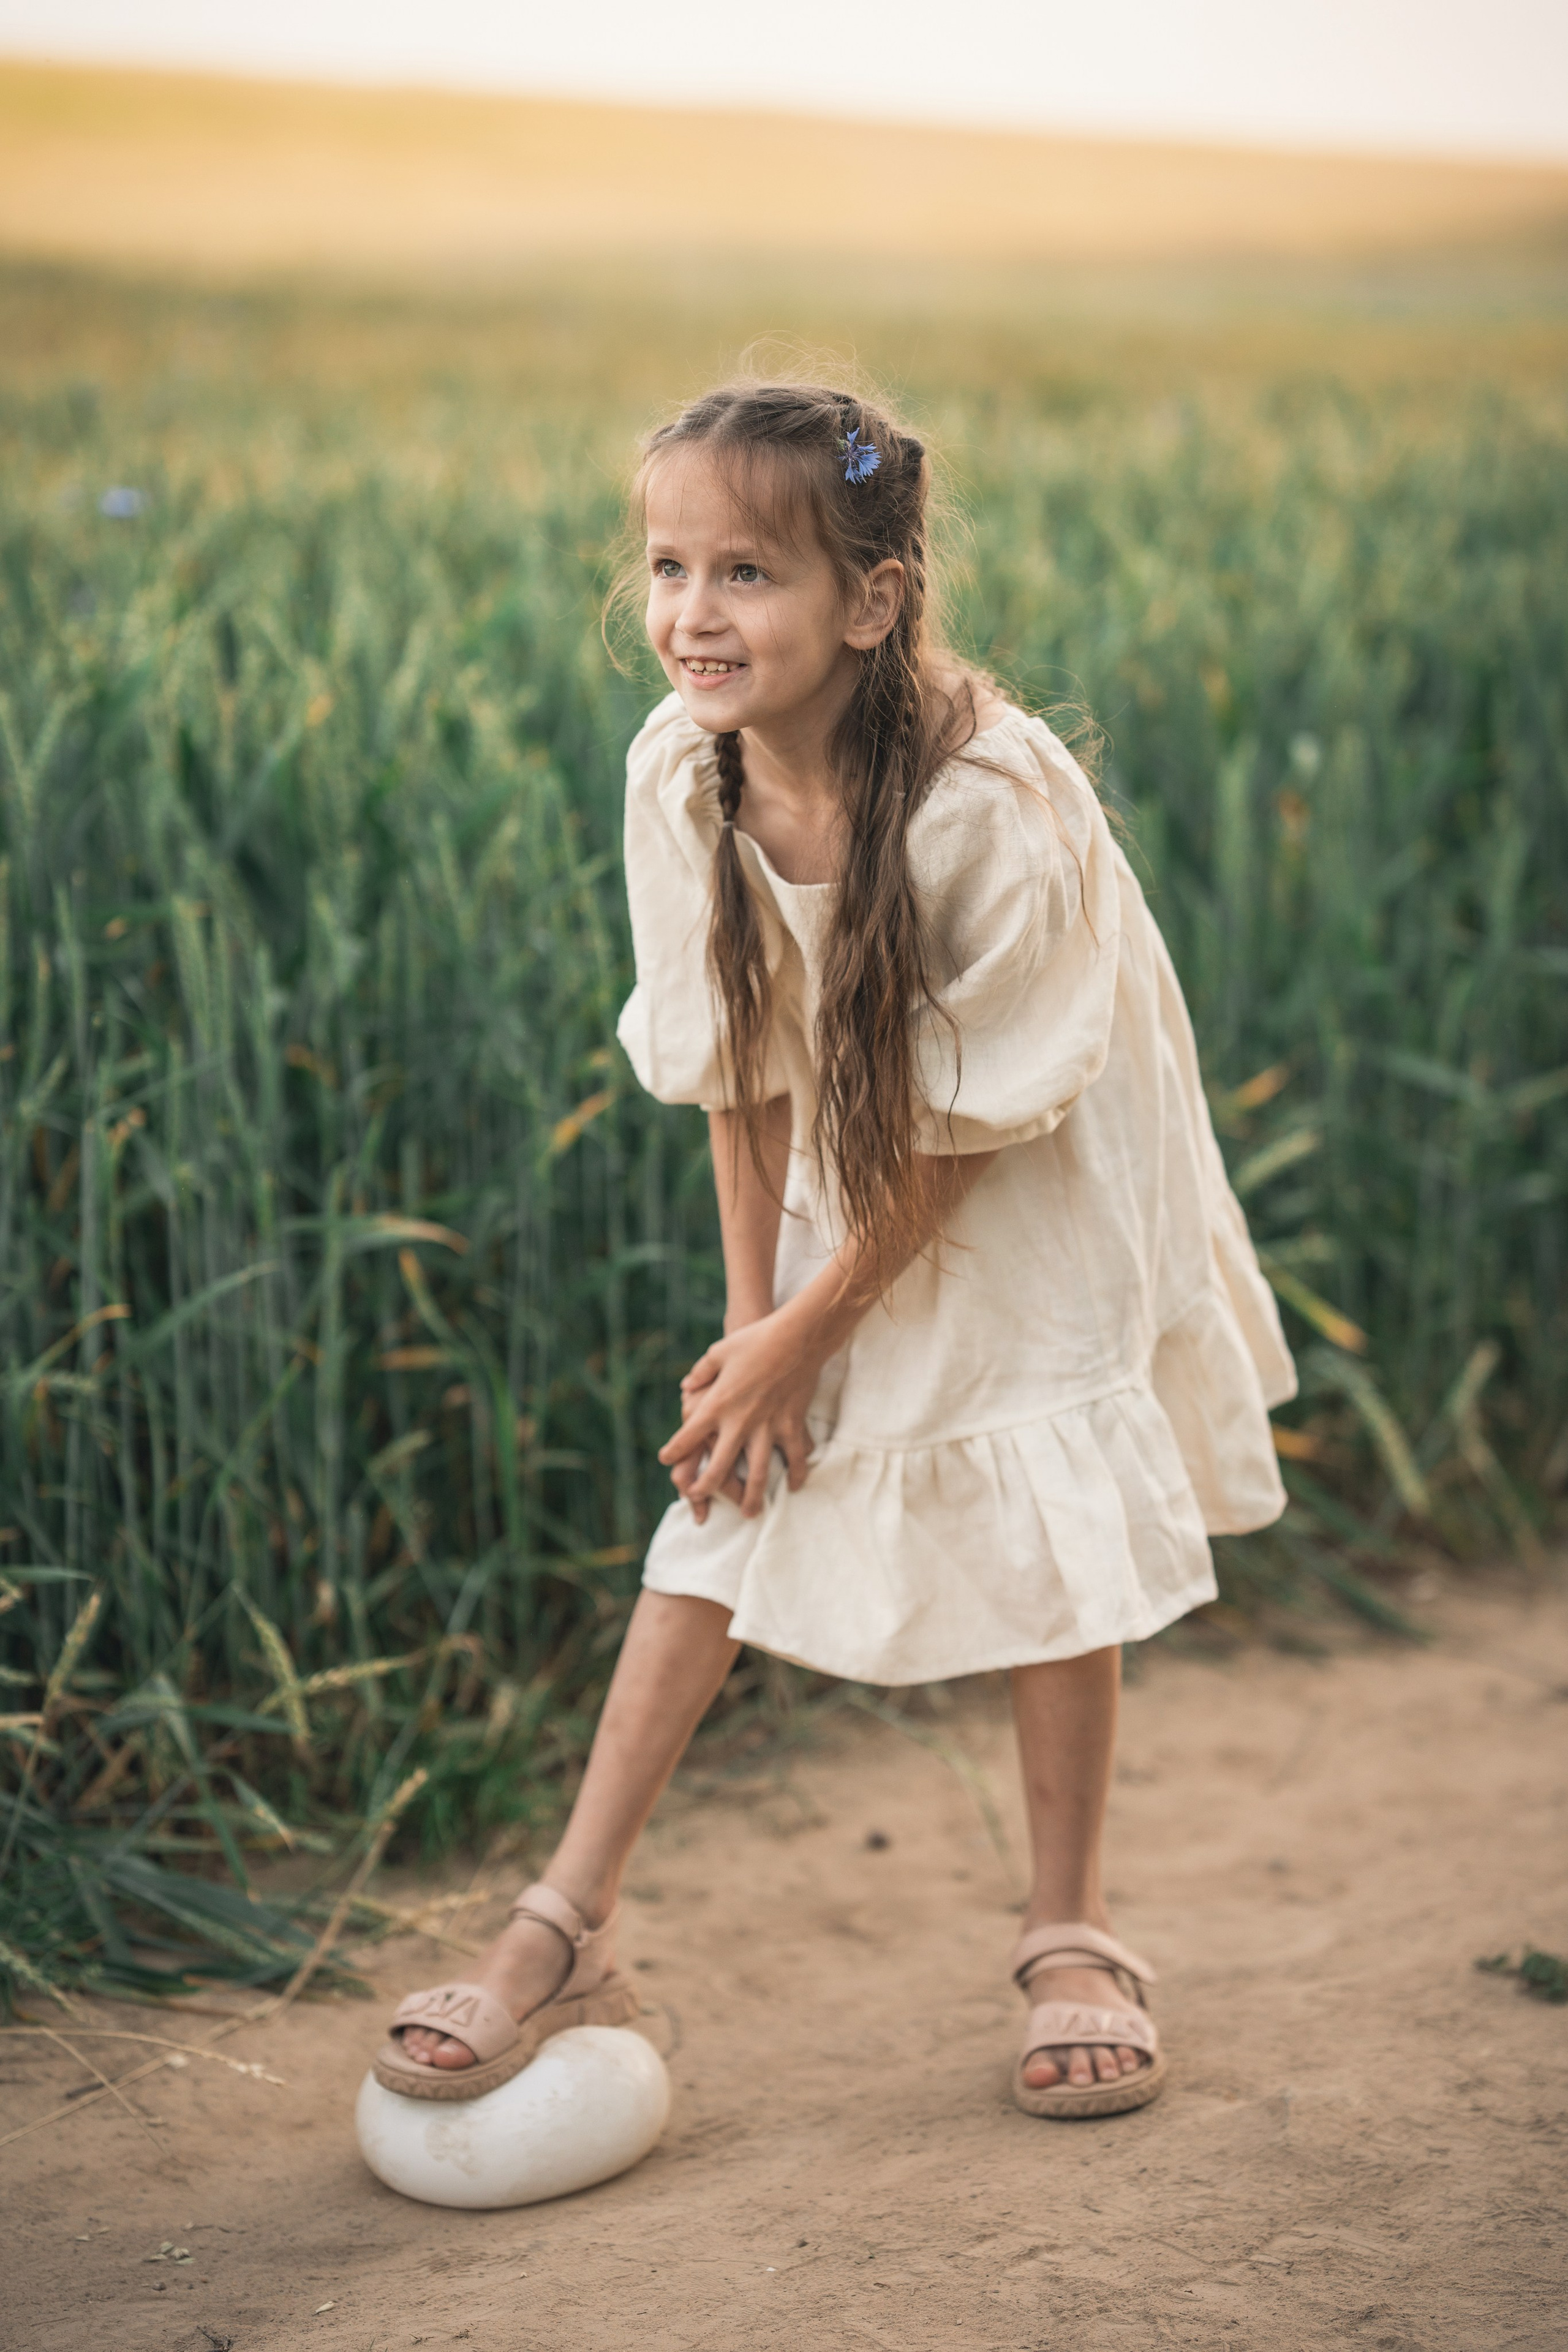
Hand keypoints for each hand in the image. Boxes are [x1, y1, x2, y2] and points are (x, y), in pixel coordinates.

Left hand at [659, 1308, 820, 1521]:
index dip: (674, 1451)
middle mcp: (740, 1421)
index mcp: (717, 1404)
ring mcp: (768, 1427)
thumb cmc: (754, 1340)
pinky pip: (794, 1457)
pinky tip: (793, 1487)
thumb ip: (701, 1373)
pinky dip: (795, 1474)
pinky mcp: (792, 1425)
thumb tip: (686, 1387)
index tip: (666, 1460)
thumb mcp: (719, 1352)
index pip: (688, 1436)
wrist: (797, 1337)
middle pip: (719, 1466)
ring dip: (752, 1497)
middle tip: (699, 1500)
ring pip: (758, 1473)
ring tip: (748, 1513)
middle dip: (706, 1488)